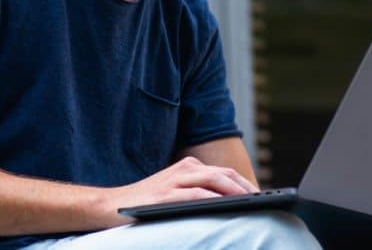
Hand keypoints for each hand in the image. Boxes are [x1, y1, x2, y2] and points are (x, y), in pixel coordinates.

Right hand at [102, 156, 258, 225]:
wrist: (109, 205)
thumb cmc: (145, 203)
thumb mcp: (174, 192)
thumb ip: (196, 192)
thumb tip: (228, 204)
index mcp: (188, 167)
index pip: (224, 173)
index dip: (244, 183)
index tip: (260, 195)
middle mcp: (184, 169)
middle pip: (223, 174)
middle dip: (245, 186)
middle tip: (262, 200)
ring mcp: (174, 180)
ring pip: (213, 180)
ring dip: (235, 190)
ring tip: (251, 202)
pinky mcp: (166, 195)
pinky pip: (196, 194)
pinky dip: (213, 198)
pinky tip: (225, 205)